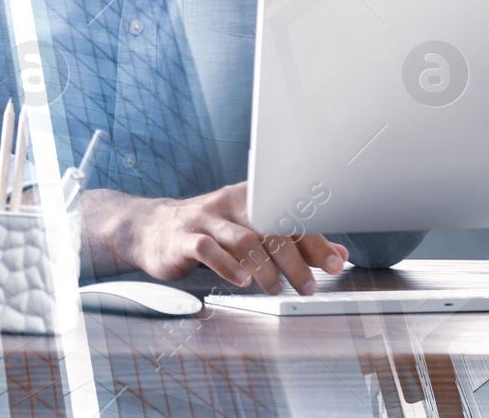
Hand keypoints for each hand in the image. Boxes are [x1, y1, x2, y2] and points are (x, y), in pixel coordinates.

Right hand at [81, 182, 346, 293]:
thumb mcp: (251, 231)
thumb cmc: (209, 232)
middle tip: (308, 288)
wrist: (150, 229)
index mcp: (251, 197)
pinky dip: (227, 266)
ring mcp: (204, 220)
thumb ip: (293, 242)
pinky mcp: (182, 238)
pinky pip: (207, 250)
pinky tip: (241, 281)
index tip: (333, 264)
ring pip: (243, 239)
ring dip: (266, 269)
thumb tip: (338, 254)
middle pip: (270, 226)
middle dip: (295, 260)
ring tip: (276, 290)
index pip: (290, 215)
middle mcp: (229, 204)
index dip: (315, 240)